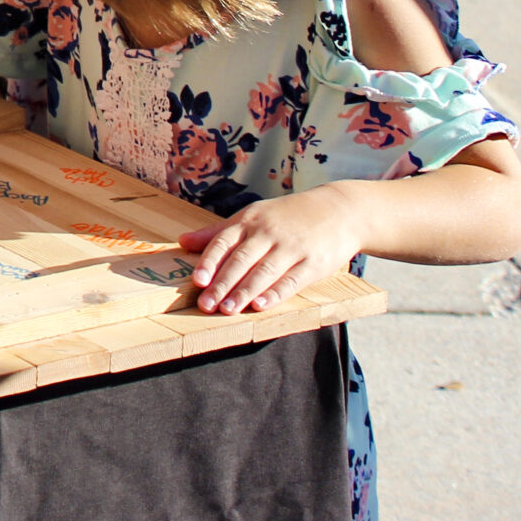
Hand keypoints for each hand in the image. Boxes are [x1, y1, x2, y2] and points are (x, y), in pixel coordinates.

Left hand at [179, 186, 365, 314]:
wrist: (338, 210)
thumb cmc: (286, 217)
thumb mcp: (252, 217)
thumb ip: (217, 233)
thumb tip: (182, 242)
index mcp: (249, 221)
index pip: (224, 242)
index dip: (210, 262)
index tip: (196, 281)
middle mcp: (268, 233)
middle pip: (241, 260)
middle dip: (222, 284)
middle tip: (206, 304)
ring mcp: (291, 247)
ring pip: (264, 272)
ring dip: (244, 292)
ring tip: (228, 310)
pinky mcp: (313, 263)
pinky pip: (291, 280)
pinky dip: (275, 293)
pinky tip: (261, 305)